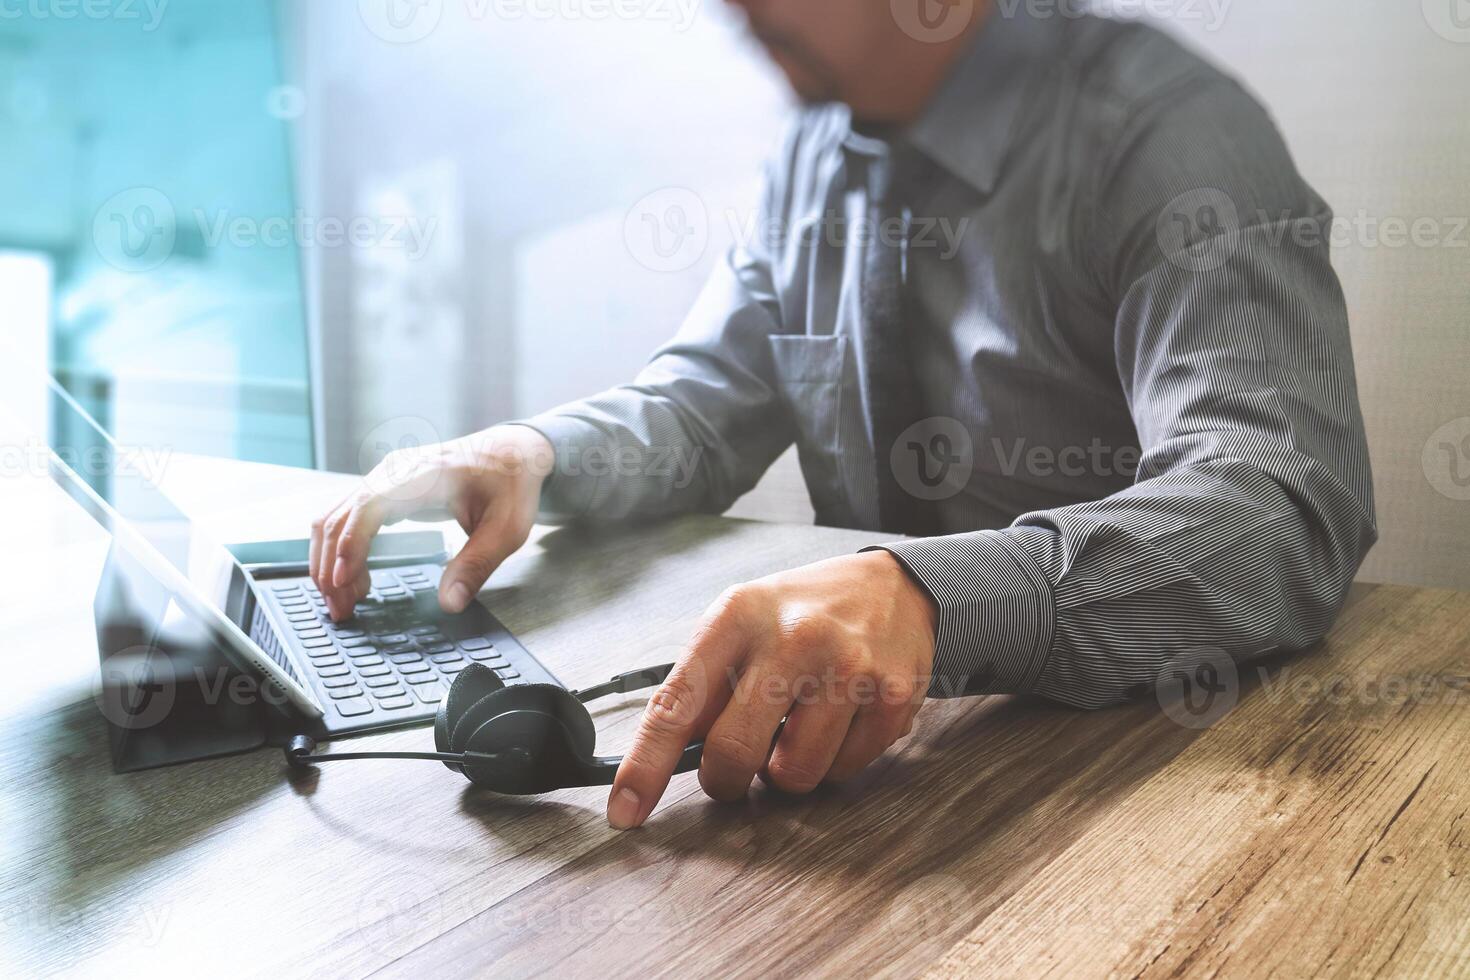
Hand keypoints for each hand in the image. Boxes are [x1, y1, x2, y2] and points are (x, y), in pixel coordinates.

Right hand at [309, 425, 554, 620]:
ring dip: (328, 561)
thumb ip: (477, 565)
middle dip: (330, 567)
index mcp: (423, 476)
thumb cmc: (510, 485)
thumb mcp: (506, 529)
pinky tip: (354, 578)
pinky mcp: (383, 489)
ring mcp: (384, 478)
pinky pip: (347, 518)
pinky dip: (340, 550)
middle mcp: (394, 472)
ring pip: (334, 518)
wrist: (511, 452)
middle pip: (340, 516)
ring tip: (344, 602)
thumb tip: (450, 603)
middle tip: (341, 610)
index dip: (349, 544)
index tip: (343, 582)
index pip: (369, 506)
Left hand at [606, 550, 937, 828]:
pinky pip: (844, 771)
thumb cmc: (801, 612)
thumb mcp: (740, 621)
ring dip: (788, 770)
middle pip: (734, 753)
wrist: (892, 586)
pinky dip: (835, 760)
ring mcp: (847, 668)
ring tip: (798, 726)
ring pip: (794, 775)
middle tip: (732, 771)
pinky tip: (841, 719)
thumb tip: (666, 761)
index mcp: (738, 616)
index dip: (647, 765)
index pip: (677, 704)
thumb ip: (704, 684)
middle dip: (726, 780)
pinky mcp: (891, 697)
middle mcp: (793, 639)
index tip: (625, 809)